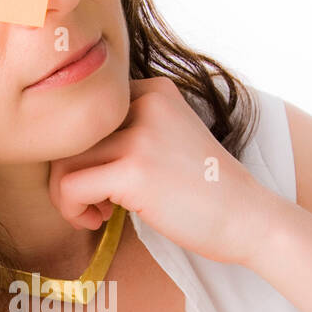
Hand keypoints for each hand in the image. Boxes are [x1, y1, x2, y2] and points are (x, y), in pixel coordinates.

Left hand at [46, 76, 276, 265]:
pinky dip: (73, 210)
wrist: (249, 219)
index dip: (83, 151)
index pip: (87, 113)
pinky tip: (98, 221)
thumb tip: (65, 150)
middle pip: (70, 134)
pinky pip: (69, 187)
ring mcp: (140, 135)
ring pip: (62, 161)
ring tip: (97, 213)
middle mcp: (146, 102)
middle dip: (70, 173)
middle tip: (96, 203)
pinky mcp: (133, 170)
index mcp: (155, 91)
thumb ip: (130, 132)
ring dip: (67, 195)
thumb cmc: (207, 192)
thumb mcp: (170, 140)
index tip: (103, 182)